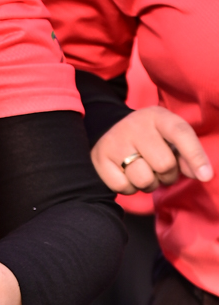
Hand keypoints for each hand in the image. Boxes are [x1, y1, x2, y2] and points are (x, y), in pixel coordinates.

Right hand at [91, 108, 211, 194]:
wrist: (109, 129)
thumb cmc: (150, 138)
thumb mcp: (170, 138)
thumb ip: (187, 155)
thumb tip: (201, 175)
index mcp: (157, 116)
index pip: (181, 133)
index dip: (196, 156)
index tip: (206, 177)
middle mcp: (134, 125)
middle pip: (164, 164)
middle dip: (167, 175)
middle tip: (160, 169)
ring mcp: (114, 141)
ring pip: (143, 179)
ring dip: (149, 184)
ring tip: (144, 172)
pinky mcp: (100, 158)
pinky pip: (123, 187)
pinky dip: (129, 188)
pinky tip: (127, 174)